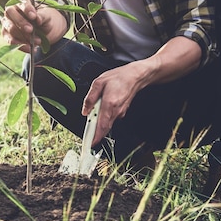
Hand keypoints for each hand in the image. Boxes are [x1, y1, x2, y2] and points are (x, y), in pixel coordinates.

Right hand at [1, 0, 66, 52]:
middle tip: (31, 30)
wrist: (44, 32)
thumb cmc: (44, 20)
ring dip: (22, 35)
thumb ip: (42, 16)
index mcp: (21, 2)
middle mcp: (11, 11)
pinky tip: (29, 48)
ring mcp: (7, 22)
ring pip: (9, 27)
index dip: (26, 9)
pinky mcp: (6, 35)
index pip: (20, 1)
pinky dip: (20, 45)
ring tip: (36, 41)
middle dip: (21, 22)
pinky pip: (10, 40)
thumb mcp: (47, 17)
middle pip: (10, 12)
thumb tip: (37, 18)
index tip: (33, 16)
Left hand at [81, 37, 200, 145]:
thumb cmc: (118, 77)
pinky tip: (100, 111)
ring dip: (98, 124)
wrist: (135, 76)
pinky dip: (104, 118)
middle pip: (104, 128)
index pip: (102, 126)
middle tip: (87, 137)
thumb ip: (90, 98)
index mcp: (109, 104)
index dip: (96, 137)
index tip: (90, 144)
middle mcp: (116, 111)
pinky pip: (110, 119)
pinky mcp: (122, 112)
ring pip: (107, 124)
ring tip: (92, 117)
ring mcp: (120, 113)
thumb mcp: (99, 83)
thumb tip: (85, 111)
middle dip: (95, 134)